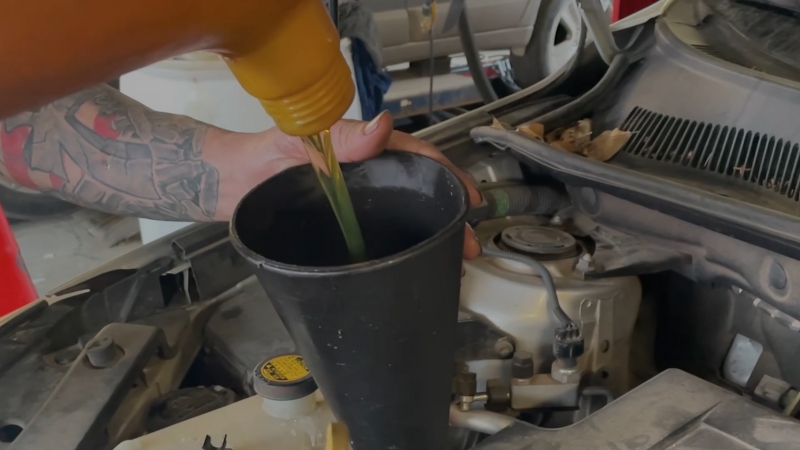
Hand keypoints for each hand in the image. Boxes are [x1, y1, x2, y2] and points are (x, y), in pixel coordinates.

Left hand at [203, 111, 480, 258]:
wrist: (224, 188)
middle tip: (467, 243)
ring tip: (451, 260)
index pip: (413, 157)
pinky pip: (378, 233)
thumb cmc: (256, 160)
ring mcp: (354, 202)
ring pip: (402, 214)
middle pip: (415, 190)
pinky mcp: (342, 225)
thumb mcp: (294, 142)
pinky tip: (414, 265)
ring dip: (429, 234)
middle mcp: (363, 175)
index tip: (467, 198)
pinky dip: (400, 248)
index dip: (445, 176)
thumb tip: (382, 126)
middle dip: (446, 213)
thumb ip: (336, 137)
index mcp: (358, 149)